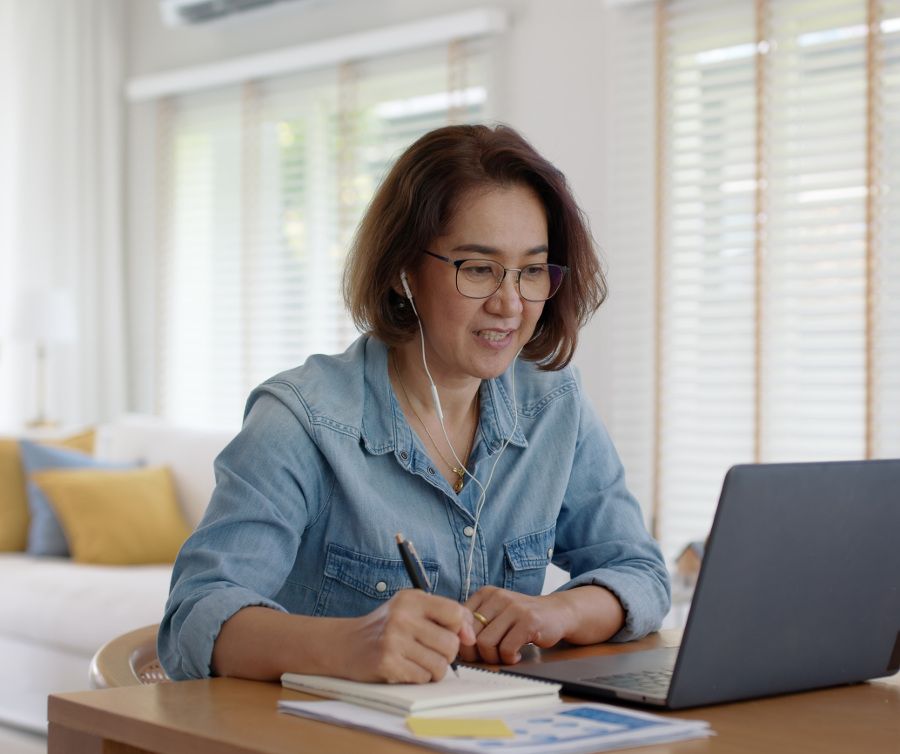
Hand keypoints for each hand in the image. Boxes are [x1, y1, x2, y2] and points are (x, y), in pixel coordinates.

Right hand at [341, 590, 475, 683]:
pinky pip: (422, 678)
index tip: (456, 637)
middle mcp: (402, 616)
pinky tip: (405, 668)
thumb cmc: (386, 627)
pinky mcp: (387, 662)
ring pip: (440, 665)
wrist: (345, 644)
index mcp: (411, 598)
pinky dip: (418, 677)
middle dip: (446, 654)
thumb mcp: (411, 610)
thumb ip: (444, 616)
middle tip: (429, 652)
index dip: (462, 629)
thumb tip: (471, 636)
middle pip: (451, 644)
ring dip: (433, 669)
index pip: (455, 612)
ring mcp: (393, 639)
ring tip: (417, 661)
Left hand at [458, 586, 571, 664]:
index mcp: (485, 593)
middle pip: (471, 634)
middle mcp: (498, 597)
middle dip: (476, 654)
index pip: (460, 621)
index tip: (473, 651)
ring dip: (493, 658)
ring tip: (503, 657)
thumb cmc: (521, 618)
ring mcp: (514, 607)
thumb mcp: (496, 613)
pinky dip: (509, 658)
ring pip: (486, 643)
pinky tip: (516, 655)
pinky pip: (507, 648)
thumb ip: (476, 622)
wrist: (556, 612)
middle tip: (489, 658)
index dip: (462, 642)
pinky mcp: (528, 620)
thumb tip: (453, 643)